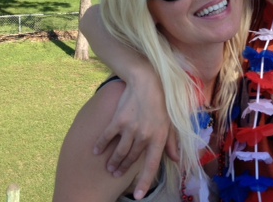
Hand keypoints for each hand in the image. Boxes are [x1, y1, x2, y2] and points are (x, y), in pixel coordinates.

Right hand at [93, 75, 178, 199]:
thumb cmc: (160, 103)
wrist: (146, 81)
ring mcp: (130, 129)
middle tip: (116, 174)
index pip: (151, 165)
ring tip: (110, 167)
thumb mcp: (170, 122)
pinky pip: (107, 137)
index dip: (145, 182)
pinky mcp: (118, 121)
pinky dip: (101, 146)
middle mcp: (144, 136)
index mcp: (159, 138)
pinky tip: (97, 151)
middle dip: (123, 169)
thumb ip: (172, 142)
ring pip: (119, 152)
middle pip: (131, 159)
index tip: (139, 196)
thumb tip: (175, 159)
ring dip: (113, 162)